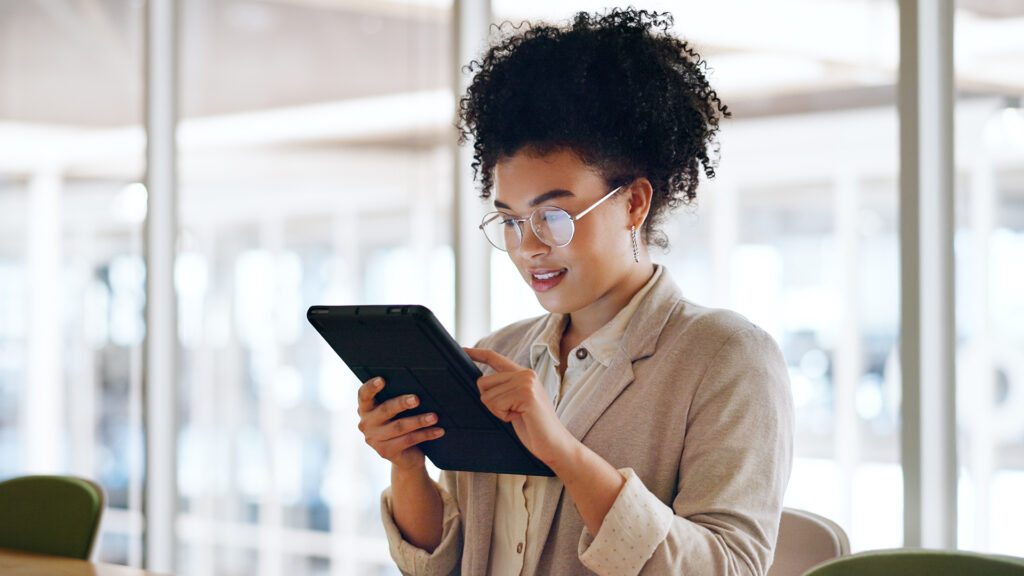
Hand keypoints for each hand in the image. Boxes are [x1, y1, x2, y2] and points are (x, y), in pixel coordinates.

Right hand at [356, 377, 444, 470]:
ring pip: (399, 427)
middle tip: (417, 399)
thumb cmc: (401, 423)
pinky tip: (438, 430)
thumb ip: (398, 399)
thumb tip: (419, 387)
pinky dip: (426, 434)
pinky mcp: (385, 452)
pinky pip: (408, 440)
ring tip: (434, 416)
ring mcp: (374, 440)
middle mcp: (366, 423)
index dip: (371, 387)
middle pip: (385, 410)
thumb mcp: (396, 412)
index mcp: (366, 408)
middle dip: (402, 403)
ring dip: (419, 421)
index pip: (364, 395)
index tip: (382, 380)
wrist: (405, 455)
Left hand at [464, 347, 573, 466]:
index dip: (477, 353)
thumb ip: (504, 389)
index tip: (463, 349)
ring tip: (518, 415)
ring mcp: (526, 382)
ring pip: (487, 396)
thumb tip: (481, 384)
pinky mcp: (526, 394)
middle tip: (511, 412)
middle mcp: (525, 373)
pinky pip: (495, 404)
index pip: (494, 358)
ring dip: (498, 412)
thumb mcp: (516, 403)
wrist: (554, 443)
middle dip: (490, 403)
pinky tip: (519, 417)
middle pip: (483, 382)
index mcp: (523, 374)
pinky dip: (502, 416)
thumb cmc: (534, 427)